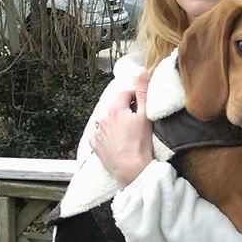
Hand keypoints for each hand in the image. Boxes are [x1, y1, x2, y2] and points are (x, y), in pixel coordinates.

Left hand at [91, 70, 152, 185]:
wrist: (132, 170)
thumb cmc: (141, 144)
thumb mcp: (146, 116)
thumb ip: (143, 92)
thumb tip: (143, 71)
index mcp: (115, 109)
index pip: (126, 93)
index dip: (136, 98)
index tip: (143, 108)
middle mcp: (103, 118)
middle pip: (117, 106)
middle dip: (127, 110)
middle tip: (138, 122)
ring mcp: (97, 132)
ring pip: (109, 120)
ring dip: (118, 122)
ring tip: (129, 134)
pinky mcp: (95, 145)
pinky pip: (101, 134)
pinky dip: (108, 135)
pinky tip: (118, 142)